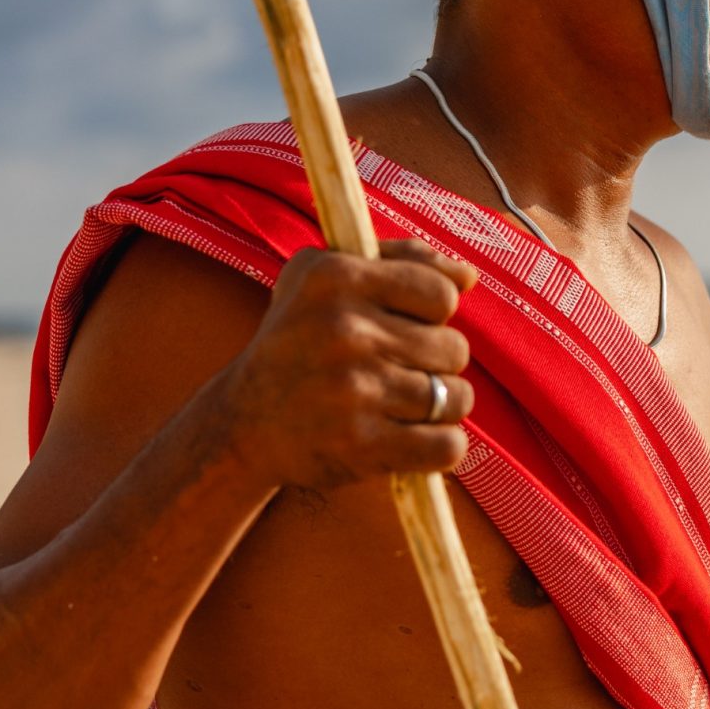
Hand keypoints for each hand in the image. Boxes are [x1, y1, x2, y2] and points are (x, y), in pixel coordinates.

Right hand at [221, 242, 477, 492]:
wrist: (242, 424)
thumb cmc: (297, 342)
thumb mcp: (325, 280)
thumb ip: (400, 261)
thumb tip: (468, 276)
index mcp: (336, 277)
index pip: (441, 294)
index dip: (432, 314)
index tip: (404, 325)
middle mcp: (345, 330)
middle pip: (454, 348)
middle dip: (437, 363)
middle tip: (399, 370)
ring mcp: (354, 390)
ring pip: (455, 398)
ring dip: (441, 407)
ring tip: (406, 405)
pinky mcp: (362, 446)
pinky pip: (447, 446)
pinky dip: (441, 447)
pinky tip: (415, 439)